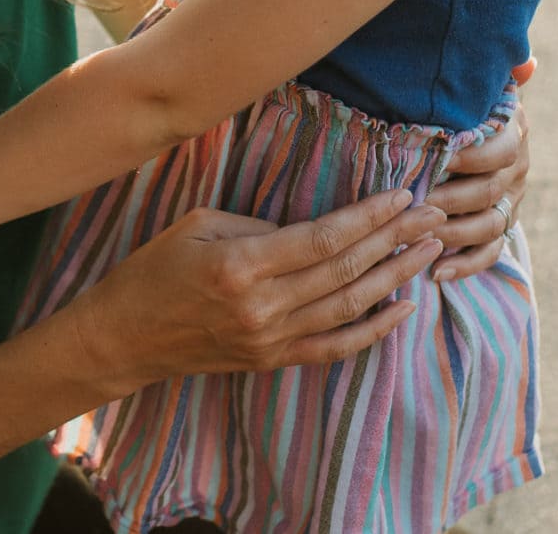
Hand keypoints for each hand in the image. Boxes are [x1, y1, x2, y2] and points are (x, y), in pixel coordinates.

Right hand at [65, 188, 447, 395]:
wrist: (123, 337)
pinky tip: (402, 308)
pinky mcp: (271, 361)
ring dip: (395, 277)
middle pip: (346, 270)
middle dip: (395, 239)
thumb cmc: (154, 270)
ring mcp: (269, 340)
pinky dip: (373, 330)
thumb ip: (258, 226)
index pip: (324, 238)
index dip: (370, 217)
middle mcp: (262, 307)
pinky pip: (334, 349)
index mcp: (242, 265)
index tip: (404, 196)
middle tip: (435, 215)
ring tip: (429, 250)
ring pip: (349, 307)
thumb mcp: (198, 225)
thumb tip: (312, 230)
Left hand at [423, 58, 532, 281]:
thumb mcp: (480, 85)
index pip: (502, 149)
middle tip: (419, 202)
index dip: (472, 156)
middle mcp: (518, 169)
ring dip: (454, 232)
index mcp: (514, 131)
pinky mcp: (501, 227)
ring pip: (488, 225)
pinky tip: (437, 273)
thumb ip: (498, 75)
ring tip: (421, 235)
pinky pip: (489, 253)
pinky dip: (465, 266)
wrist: (476, 132)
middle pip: (490, 191)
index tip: (438, 158)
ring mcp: (511, 200)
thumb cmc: (465, 102)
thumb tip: (528, 63)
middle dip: (452, 198)